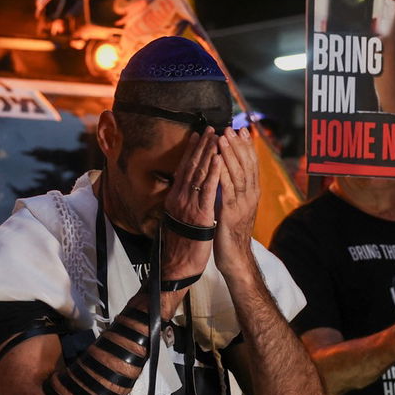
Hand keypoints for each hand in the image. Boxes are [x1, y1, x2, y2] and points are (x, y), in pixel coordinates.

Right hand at [160, 129, 219, 283]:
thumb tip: (187, 192)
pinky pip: (207, 190)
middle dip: (201, 146)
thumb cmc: (180, 245)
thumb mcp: (178, 219)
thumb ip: (182, 204)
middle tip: (210, 128)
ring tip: (217, 136)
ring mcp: (188, 204)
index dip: (193, 151)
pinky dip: (213, 173)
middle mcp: (179, 197)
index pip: (184, 169)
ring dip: (208, 153)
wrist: (177, 266)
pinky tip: (219, 159)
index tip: (200, 136)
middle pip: (191, 166)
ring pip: (199, 174)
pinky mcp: (199, 213)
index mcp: (175, 198)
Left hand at [213, 128, 260, 274]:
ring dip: (230, 154)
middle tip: (231, 128)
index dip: (247, 146)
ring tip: (224, 138)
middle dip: (238, 145)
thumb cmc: (232, 232)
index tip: (241, 130)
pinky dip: (223, 173)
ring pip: (238, 174)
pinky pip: (227, 189)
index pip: (252, 164)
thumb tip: (227, 171)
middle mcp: (251, 195)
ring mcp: (242, 204)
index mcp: (252, 193)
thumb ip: (234, 189)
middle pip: (247, 165)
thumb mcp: (235, 206)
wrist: (235, 257)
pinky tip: (217, 161)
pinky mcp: (231, 212)